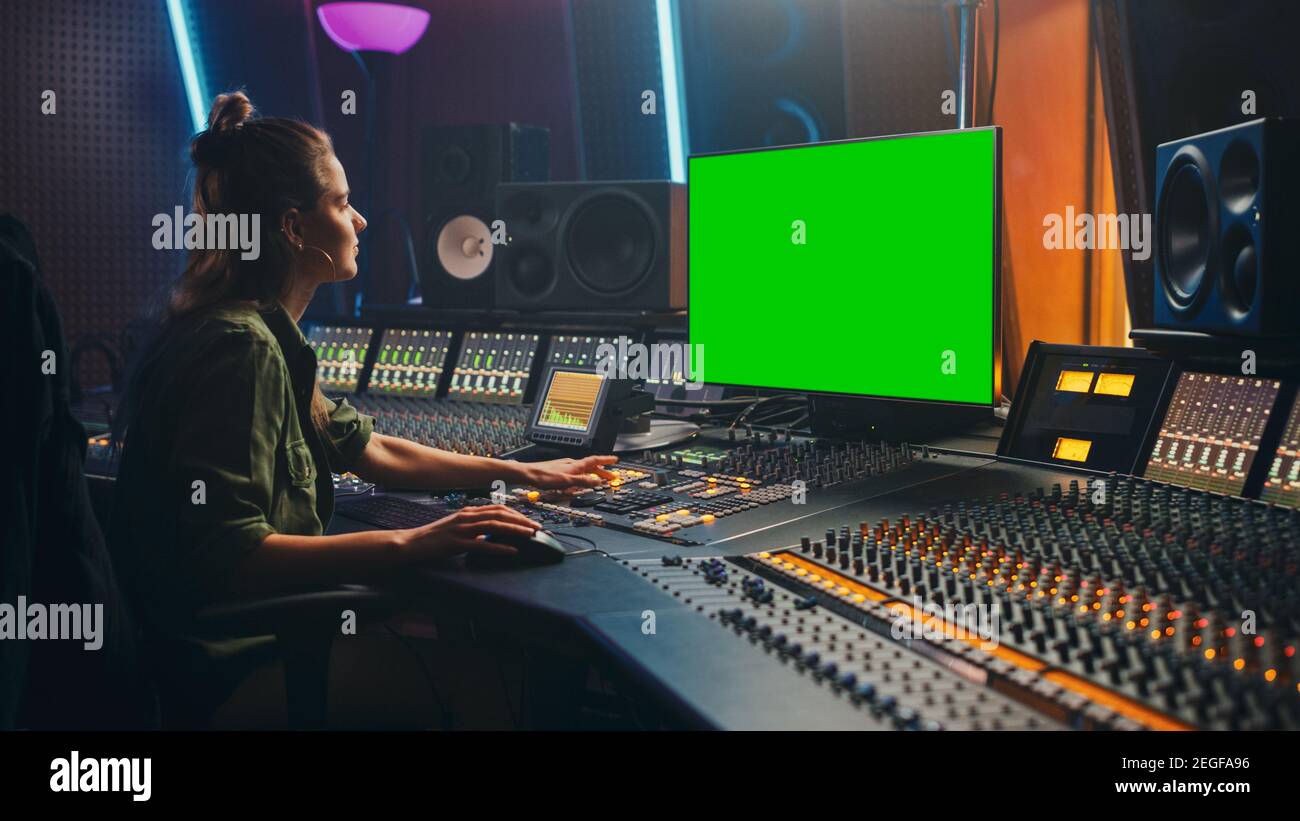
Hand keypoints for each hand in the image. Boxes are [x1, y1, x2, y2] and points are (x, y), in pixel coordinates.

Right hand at [396, 504, 541, 561]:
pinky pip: (482, 544)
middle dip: (521, 520)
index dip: (516, 513)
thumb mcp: (457, 527)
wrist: (412, 542)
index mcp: (468, 512)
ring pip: (494, 526)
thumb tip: (491, 531)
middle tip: (537, 528)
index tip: (530, 520)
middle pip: (500, 514)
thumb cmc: (435, 537)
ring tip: (530, 535)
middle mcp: (467, 517)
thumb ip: (474, 526)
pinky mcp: (456, 544)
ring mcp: (461, 529)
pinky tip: (512, 551)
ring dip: (515, 530)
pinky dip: (499, 547)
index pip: (498, 508)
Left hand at [521, 454, 618, 490]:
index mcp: (576, 465)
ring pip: (583, 469)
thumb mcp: (567, 481)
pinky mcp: (559, 470)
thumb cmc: (544, 476)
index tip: (615, 460)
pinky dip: (583, 476)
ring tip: (598, 480)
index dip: (606, 460)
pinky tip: (579, 481)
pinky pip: (576, 472)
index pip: (595, 460)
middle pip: (591, 466)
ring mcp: (565, 466)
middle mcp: (571, 463)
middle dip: (602, 470)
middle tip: (611, 476)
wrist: (528, 474)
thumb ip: (583, 482)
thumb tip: (598, 482)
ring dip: (593, 474)